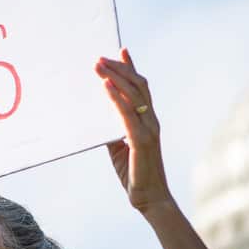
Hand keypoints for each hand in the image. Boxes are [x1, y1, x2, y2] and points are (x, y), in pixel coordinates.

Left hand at [95, 48, 174, 214]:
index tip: (121, 50)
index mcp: (148, 121)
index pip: (141, 87)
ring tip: (98, 65)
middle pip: (137, 86)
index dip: (132, 67)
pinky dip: (115, 98)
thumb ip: (112, 130)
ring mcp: (149, 130)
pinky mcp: (142, 141)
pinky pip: (127, 114)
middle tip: (99, 57)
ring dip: (115, 77)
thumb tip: (97, 116)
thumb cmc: (135, 173)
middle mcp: (151, 121)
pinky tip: (104, 86)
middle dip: (119, 68)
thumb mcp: (119, 148)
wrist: (150, 199)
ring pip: (133, 95)